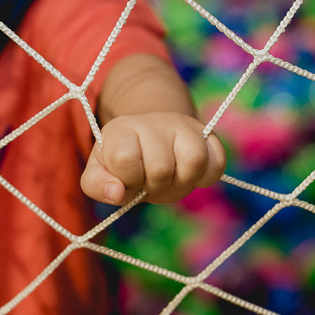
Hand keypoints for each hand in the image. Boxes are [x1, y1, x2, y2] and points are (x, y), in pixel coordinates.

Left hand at [81, 111, 224, 205]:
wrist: (149, 138)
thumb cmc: (123, 161)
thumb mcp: (100, 171)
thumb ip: (97, 184)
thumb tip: (116, 193)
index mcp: (121, 129)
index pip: (124, 159)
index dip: (127, 179)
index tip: (127, 178)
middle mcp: (153, 121)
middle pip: (160, 169)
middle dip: (154, 187)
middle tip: (149, 182)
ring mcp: (183, 125)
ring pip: (194, 161)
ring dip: (182, 182)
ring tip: (170, 179)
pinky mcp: (207, 135)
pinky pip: (217, 163)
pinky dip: (206, 178)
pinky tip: (191, 175)